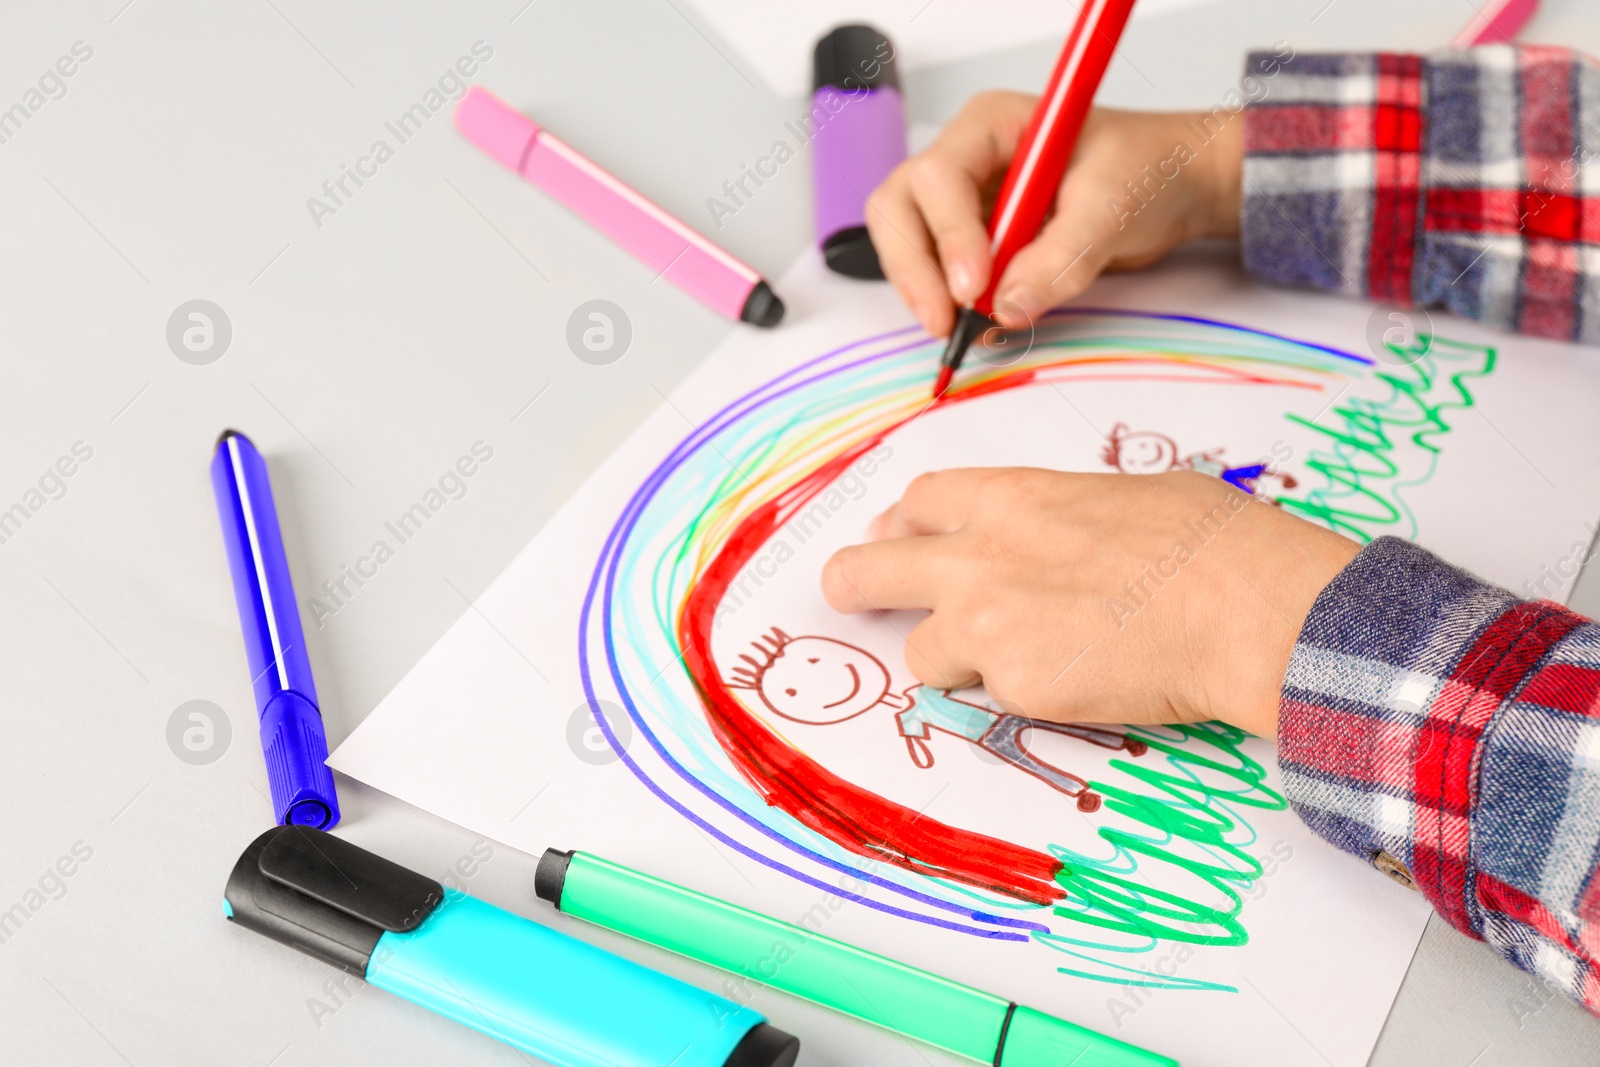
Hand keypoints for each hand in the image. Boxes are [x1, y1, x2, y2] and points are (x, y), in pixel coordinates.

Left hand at [820, 469, 1358, 738]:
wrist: (1245, 609)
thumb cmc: (1211, 544)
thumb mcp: (1122, 496)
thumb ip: (1055, 515)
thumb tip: (1048, 534)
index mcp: (1011, 498)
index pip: (918, 503)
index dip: (902, 524)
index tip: (896, 538)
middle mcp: (980, 558)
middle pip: (868, 569)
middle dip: (852, 584)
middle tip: (850, 594)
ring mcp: (988, 626)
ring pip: (921, 653)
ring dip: (952, 658)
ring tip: (1020, 657)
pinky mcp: (1013, 687)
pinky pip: (988, 697)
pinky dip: (1016, 694)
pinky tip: (1070, 680)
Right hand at [866, 97, 1242, 335]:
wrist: (1174, 185)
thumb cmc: (1147, 169)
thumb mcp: (1113, 207)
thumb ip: (1062, 257)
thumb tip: (1008, 308)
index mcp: (992, 126)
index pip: (939, 176)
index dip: (948, 234)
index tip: (975, 287)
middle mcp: (967, 158)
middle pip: (901, 208)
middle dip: (915, 267)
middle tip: (944, 321)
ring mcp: (965, 200)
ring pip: (907, 242)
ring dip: (924, 288)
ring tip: (961, 328)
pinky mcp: (974, 239)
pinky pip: (938, 271)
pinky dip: (947, 302)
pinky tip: (976, 324)